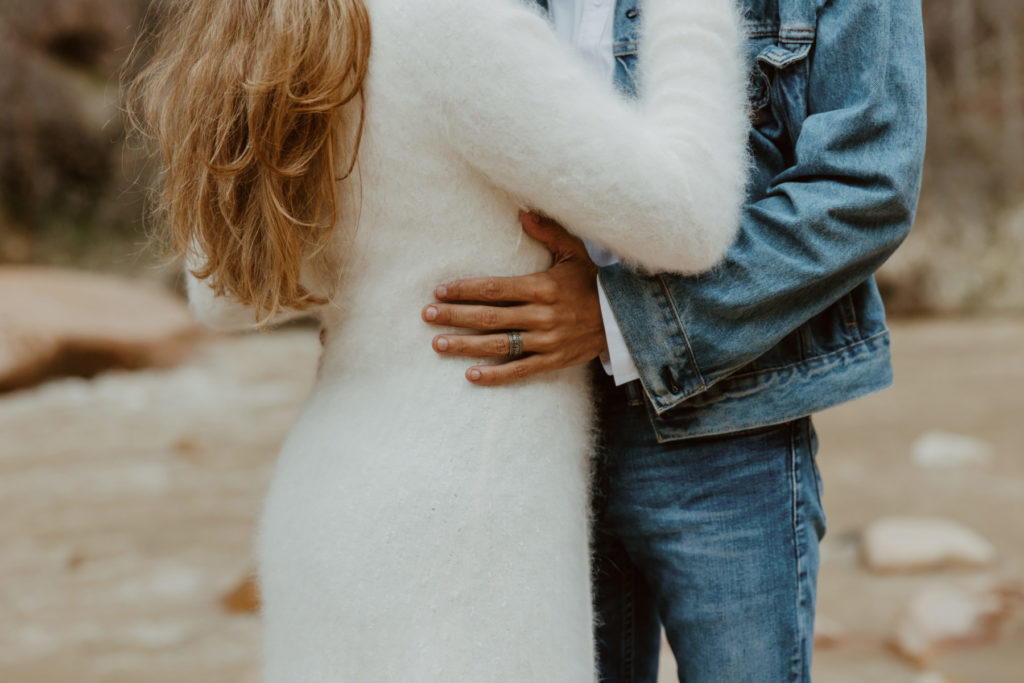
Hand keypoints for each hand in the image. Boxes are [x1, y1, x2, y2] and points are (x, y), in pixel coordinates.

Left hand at [422, 211, 606, 384]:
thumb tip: (522, 212)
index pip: (494, 288)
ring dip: (465, 345)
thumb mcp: (574, 253)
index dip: (464, 289)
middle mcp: (541, 315)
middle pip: (489, 316)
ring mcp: (546, 341)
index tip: (440, 291)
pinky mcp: (552, 360)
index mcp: (543, 287)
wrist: (623, 318)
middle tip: (427, 316)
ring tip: (438, 343)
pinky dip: (495, 374)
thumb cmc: (593, 283)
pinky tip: (471, 374)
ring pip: (498, 344)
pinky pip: (519, 370)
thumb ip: (548, 233)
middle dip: (455, 316)